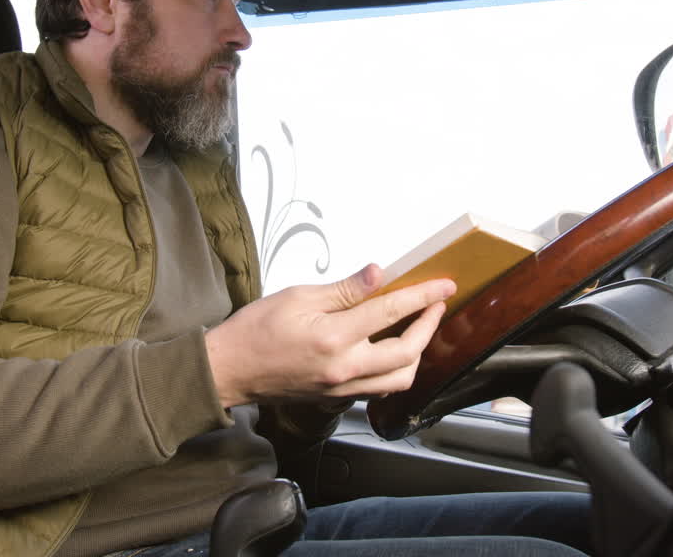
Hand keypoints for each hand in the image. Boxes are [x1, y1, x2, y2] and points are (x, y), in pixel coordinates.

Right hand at [205, 264, 455, 407]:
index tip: (443, 286)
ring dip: (416, 354)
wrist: (229, 370)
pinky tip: (392, 353)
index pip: (391, 312)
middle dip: (429, 326)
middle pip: (407, 353)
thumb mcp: (298, 296)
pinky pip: (379, 390)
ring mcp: (342, 388)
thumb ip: (344, 289)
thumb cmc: (255, 330)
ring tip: (418, 329)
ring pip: (399, 380)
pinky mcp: (336, 397)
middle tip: (434, 305)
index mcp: (334, 338)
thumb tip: (378, 274)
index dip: (423, 296)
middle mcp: (344, 368)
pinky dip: (395, 372)